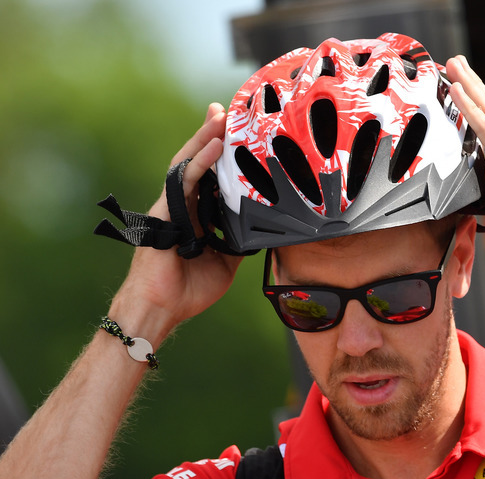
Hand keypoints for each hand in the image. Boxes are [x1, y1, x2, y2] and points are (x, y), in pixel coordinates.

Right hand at [109, 103, 242, 341]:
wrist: (164, 308)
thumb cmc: (190, 288)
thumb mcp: (227, 261)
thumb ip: (241, 240)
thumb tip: (266, 229)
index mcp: (198, 214)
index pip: (212, 176)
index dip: (221, 154)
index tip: (236, 131)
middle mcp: (185, 204)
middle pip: (199, 161)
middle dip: (211, 134)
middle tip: (226, 109)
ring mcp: (174, 205)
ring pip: (191, 163)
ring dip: (206, 137)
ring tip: (222, 115)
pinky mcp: (166, 211)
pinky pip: (187, 180)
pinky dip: (202, 160)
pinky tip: (216, 144)